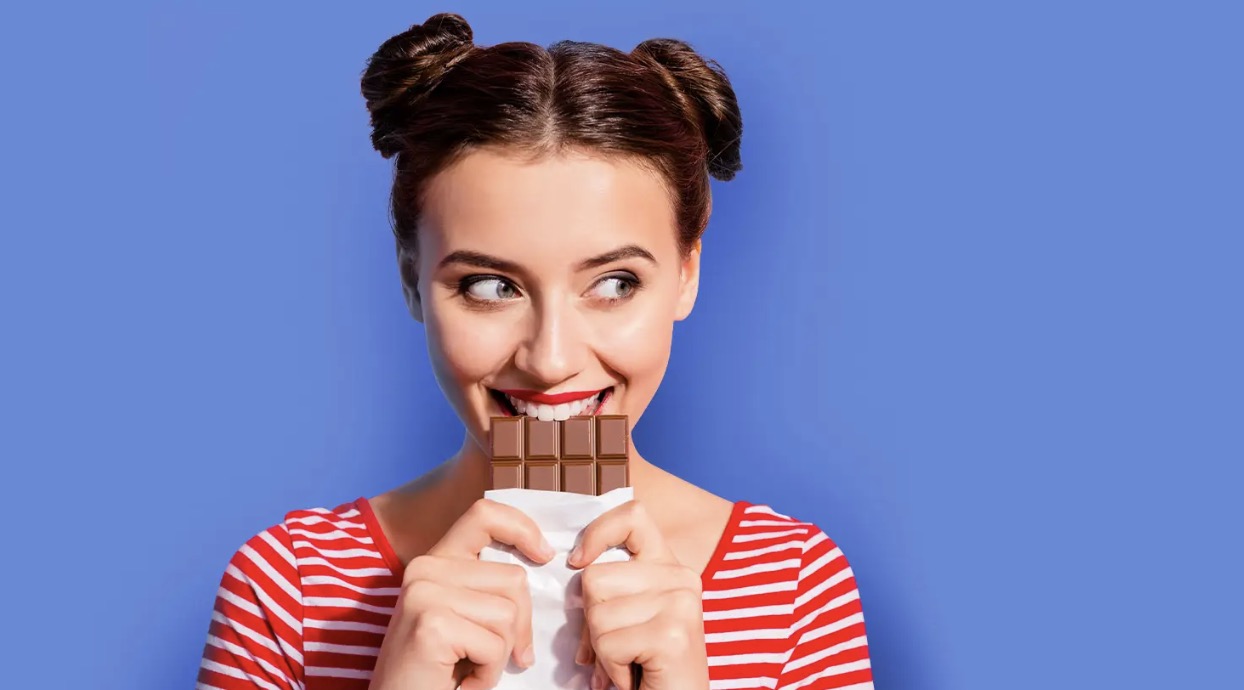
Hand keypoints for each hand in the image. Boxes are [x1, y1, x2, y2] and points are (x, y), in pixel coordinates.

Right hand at [368, 499, 554, 689]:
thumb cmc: (437, 669)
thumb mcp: (464, 616)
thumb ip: (488, 586)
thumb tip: (543, 557)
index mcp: (435, 561)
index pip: (484, 515)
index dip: (522, 527)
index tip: (544, 554)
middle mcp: (425, 568)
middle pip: (513, 580)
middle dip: (518, 626)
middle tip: (488, 656)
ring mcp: (425, 593)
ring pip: (509, 615)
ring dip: (499, 655)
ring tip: (468, 667)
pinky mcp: (432, 624)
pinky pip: (494, 646)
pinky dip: (488, 674)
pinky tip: (461, 682)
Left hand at [569, 500, 708, 689]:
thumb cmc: (648, 667)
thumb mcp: (629, 615)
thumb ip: (611, 586)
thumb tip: (574, 562)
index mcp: (671, 567)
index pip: (632, 516)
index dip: (597, 533)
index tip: (577, 561)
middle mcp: (682, 578)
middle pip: (594, 578)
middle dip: (592, 622)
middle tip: (617, 650)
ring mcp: (681, 604)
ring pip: (596, 615)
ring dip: (602, 651)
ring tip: (630, 663)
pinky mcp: (672, 635)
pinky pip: (607, 644)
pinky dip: (611, 670)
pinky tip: (635, 678)